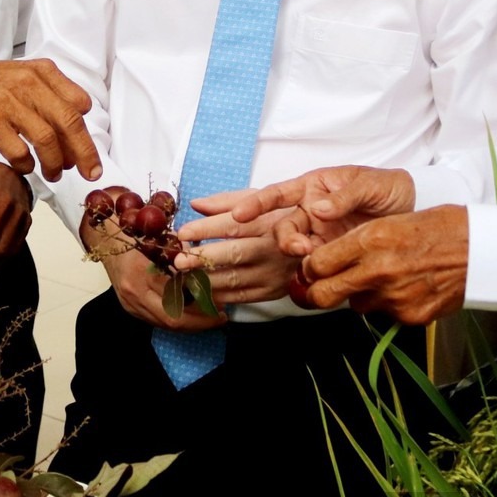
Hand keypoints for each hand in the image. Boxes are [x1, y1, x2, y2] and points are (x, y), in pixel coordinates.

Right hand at [0, 49, 99, 181]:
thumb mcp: (26, 75)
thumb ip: (53, 94)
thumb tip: (77, 127)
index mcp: (44, 72)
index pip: (79, 104)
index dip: (87, 132)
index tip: (88, 152)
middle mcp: (30, 85)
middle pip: (69, 123)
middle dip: (84, 154)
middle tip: (89, 173)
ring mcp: (10, 104)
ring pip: (47, 140)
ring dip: (55, 163)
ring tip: (54, 174)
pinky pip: (19, 151)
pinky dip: (27, 164)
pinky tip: (27, 167)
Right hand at [84, 220, 225, 331]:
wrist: (104, 238)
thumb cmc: (135, 232)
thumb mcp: (162, 236)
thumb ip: (183, 253)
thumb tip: (209, 266)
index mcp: (141, 272)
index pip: (178, 297)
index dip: (202, 303)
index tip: (222, 302)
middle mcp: (134, 293)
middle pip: (173, 319)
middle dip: (201, 322)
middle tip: (221, 317)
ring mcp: (130, 304)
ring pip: (166, 324)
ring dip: (191, 323)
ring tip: (212, 317)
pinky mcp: (130, 309)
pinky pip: (158, 321)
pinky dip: (178, 320)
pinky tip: (193, 315)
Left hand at [172, 211, 299, 305]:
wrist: (318, 245)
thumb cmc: (280, 217)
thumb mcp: (260, 200)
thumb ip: (227, 202)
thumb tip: (196, 204)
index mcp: (267, 222)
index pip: (232, 226)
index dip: (205, 229)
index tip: (182, 232)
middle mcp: (272, 248)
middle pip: (233, 253)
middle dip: (202, 258)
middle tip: (178, 260)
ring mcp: (272, 273)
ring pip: (234, 278)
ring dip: (205, 279)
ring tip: (183, 276)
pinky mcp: (272, 291)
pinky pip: (240, 296)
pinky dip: (218, 294)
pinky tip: (200, 289)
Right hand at [197, 165, 415, 259]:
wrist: (414, 211)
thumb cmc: (387, 188)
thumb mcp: (370, 185)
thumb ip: (345, 196)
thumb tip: (319, 208)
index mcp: (313, 187)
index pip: (278, 193)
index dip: (257, 203)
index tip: (239, 214)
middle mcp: (310, 212)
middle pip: (283, 227)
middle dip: (285, 239)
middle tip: (302, 249)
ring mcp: (319, 235)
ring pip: (295, 249)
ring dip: (300, 257)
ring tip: (315, 260)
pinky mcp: (332, 254)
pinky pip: (315, 265)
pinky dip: (314, 272)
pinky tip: (321, 276)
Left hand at [296, 205, 469, 323]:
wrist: (481, 248)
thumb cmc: (438, 228)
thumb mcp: (390, 222)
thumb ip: (356, 244)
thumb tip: (324, 264)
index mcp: (371, 240)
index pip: (316, 265)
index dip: (310, 270)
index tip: (312, 270)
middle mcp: (378, 270)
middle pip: (323, 295)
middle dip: (316, 294)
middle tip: (318, 290)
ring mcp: (394, 297)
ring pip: (357, 304)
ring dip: (363, 295)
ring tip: (388, 277)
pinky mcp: (410, 316)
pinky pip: (386, 314)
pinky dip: (391, 304)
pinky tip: (409, 287)